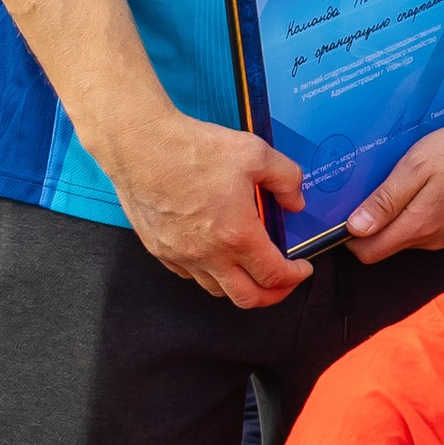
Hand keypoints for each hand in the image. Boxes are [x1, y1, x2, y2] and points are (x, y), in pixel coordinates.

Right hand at [107, 108, 313, 307]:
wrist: (140, 146)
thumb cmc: (193, 149)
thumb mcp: (255, 153)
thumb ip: (286, 179)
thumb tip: (295, 201)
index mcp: (237, 236)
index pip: (274, 275)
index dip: (295, 277)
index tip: (303, 269)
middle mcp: (208, 255)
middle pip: (247, 298)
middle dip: (272, 295)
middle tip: (283, 281)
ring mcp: (180, 256)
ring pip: (216, 289)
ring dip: (239, 285)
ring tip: (250, 268)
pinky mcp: (159, 249)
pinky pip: (189, 275)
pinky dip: (208, 273)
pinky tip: (215, 255)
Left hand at [344, 109, 443, 264]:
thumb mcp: (415, 167)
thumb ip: (385, 201)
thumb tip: (355, 229)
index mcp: (419, 226)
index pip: (369, 253)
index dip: (349, 238)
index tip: (343, 212)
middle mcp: (433, 240)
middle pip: (385, 247)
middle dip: (369, 228)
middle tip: (365, 192)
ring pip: (404, 239)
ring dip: (392, 221)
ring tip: (393, 187)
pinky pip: (423, 232)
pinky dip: (412, 217)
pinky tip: (417, 191)